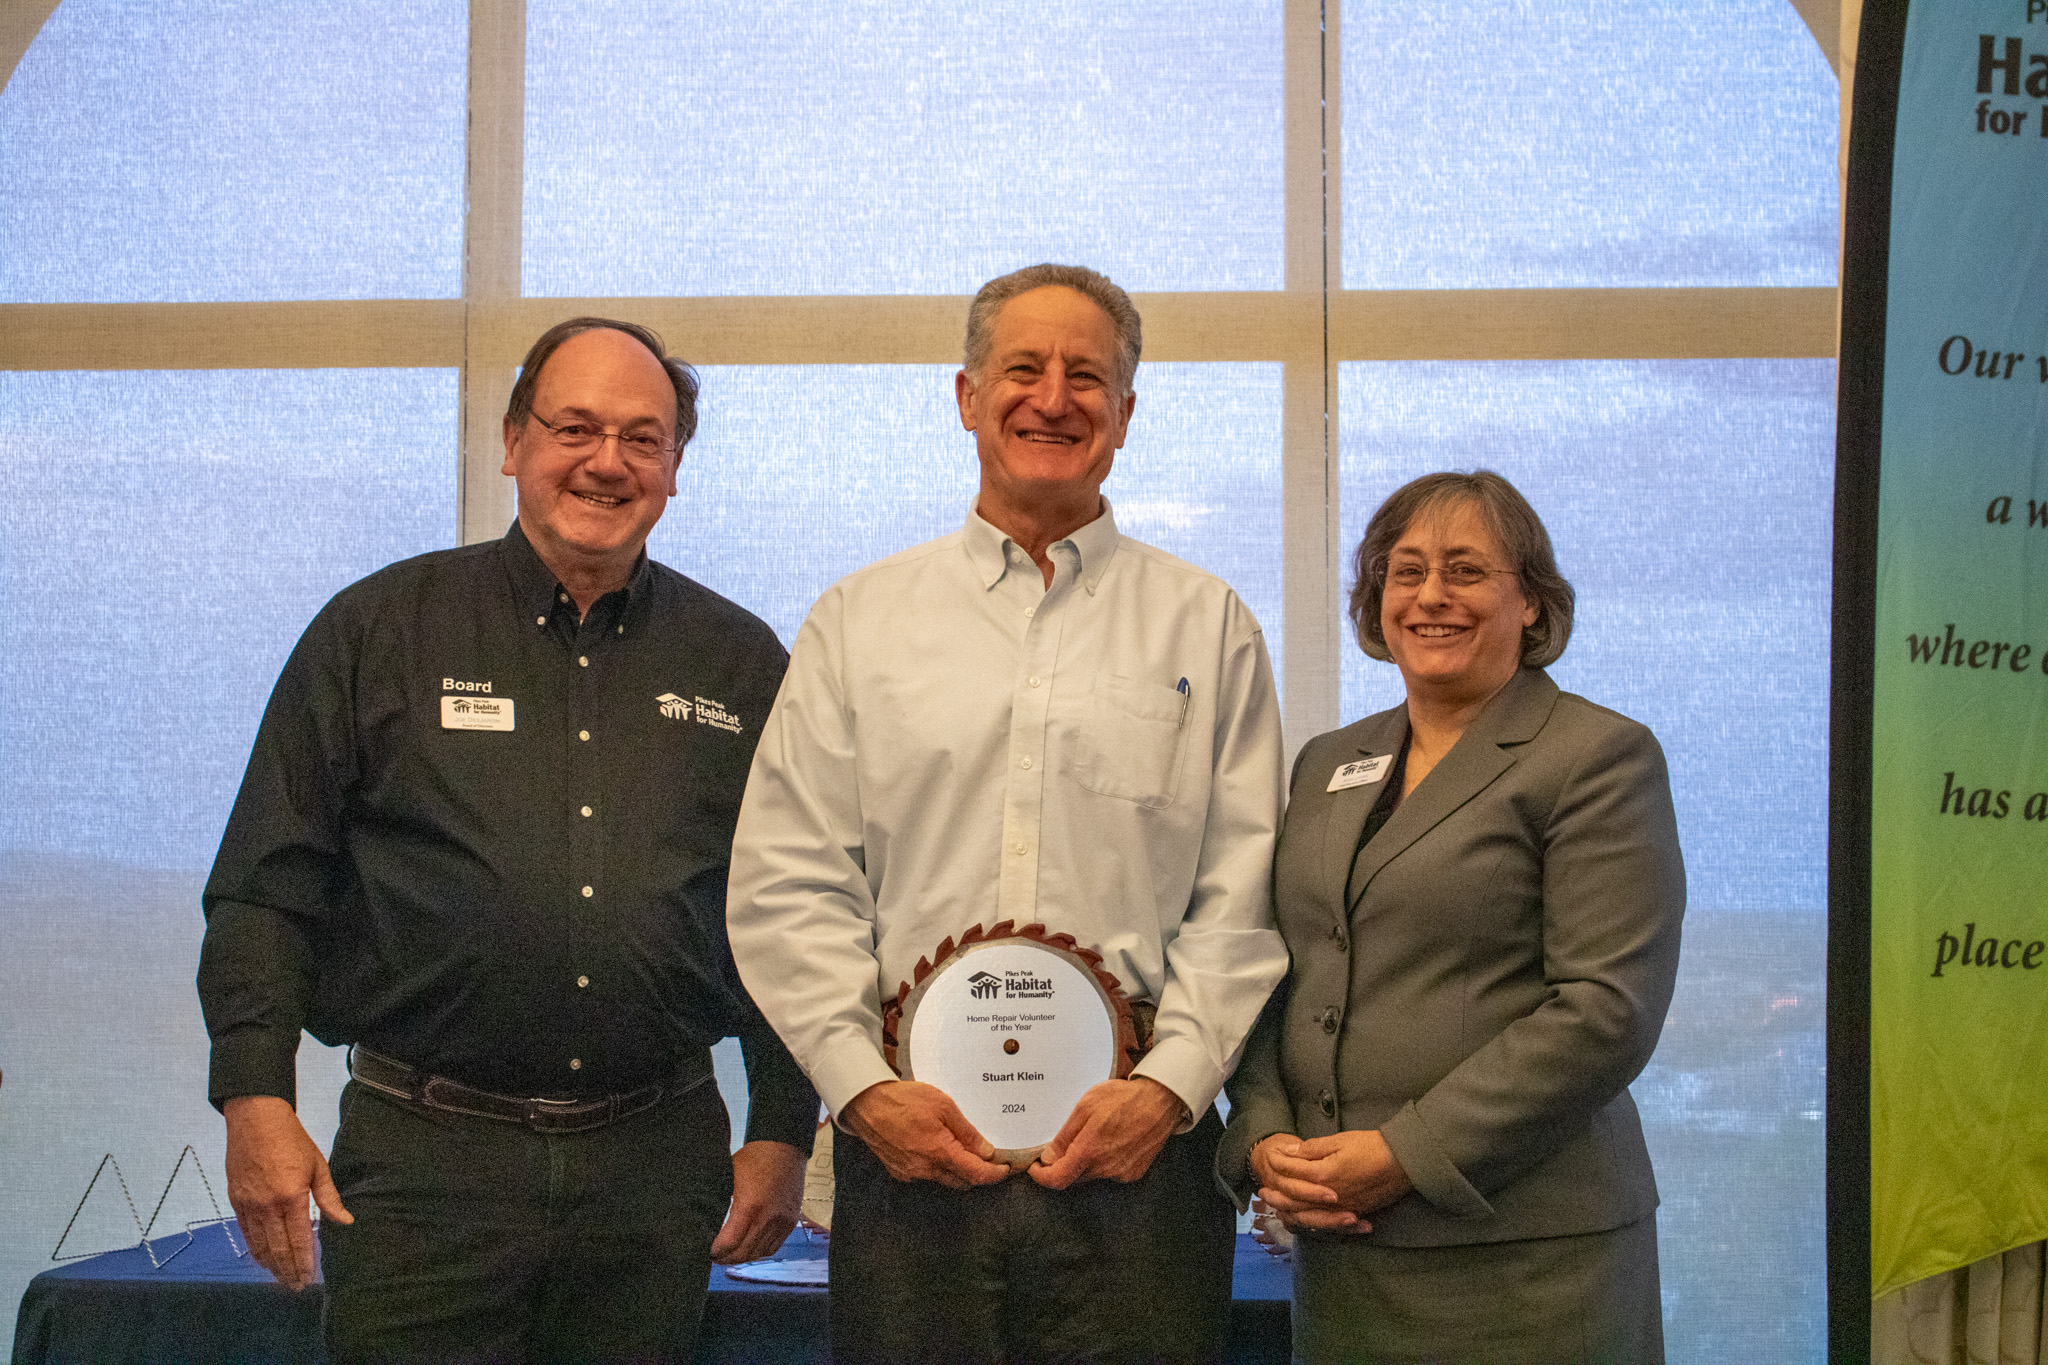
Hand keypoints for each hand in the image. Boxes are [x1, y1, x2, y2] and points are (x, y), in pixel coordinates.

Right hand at [223, 1095, 352, 1289]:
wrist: (256, 1120)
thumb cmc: (292, 1140)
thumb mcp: (318, 1165)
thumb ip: (329, 1198)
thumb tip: (345, 1221)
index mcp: (292, 1196)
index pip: (299, 1239)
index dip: (305, 1262)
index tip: (309, 1279)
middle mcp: (268, 1205)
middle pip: (278, 1248)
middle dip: (288, 1271)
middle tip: (296, 1288)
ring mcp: (249, 1205)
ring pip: (260, 1245)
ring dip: (271, 1265)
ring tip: (282, 1280)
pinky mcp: (236, 1201)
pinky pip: (246, 1233)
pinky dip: (255, 1250)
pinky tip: (263, 1260)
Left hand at [710, 1139, 805, 1263]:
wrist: (784, 1146)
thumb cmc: (755, 1157)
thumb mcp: (728, 1176)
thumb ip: (717, 1199)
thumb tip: (700, 1218)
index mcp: (750, 1206)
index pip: (729, 1243)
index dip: (716, 1252)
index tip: (708, 1252)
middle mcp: (769, 1218)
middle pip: (744, 1253)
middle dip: (726, 1258)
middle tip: (716, 1257)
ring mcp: (782, 1221)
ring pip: (759, 1253)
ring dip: (743, 1257)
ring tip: (731, 1255)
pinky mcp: (791, 1221)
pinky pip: (774, 1247)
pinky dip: (760, 1252)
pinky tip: (749, 1248)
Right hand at [839, 1081, 1012, 1188]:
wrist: (867, 1104)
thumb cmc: (903, 1100)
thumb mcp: (943, 1105)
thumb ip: (966, 1131)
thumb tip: (986, 1151)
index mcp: (939, 1152)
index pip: (975, 1174)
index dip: (994, 1175)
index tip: (1005, 1169)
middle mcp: (925, 1169)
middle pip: (962, 1181)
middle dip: (978, 1173)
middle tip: (988, 1157)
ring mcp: (910, 1173)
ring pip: (944, 1179)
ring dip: (957, 1170)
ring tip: (962, 1149)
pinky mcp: (900, 1172)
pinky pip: (927, 1175)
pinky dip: (938, 1167)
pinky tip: (937, 1149)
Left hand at [1027, 1077, 1184, 1188]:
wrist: (1161, 1101)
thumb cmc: (1124, 1098)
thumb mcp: (1086, 1107)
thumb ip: (1064, 1136)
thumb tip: (1048, 1158)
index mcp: (1090, 1151)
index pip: (1057, 1179)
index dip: (1041, 1176)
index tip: (1036, 1167)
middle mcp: (1106, 1168)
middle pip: (1073, 1177)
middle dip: (1063, 1164)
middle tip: (1064, 1143)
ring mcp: (1121, 1173)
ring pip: (1091, 1175)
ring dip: (1085, 1162)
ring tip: (1094, 1135)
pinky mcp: (1133, 1173)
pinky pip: (1109, 1173)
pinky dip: (1103, 1162)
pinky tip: (1111, 1141)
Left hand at [1257, 1129, 1410, 1232]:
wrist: (1403, 1162)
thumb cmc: (1371, 1147)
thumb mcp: (1339, 1141)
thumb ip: (1312, 1149)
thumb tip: (1289, 1152)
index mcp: (1323, 1176)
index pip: (1293, 1175)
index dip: (1278, 1168)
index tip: (1268, 1162)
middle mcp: (1329, 1197)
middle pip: (1296, 1201)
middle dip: (1277, 1197)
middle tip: (1263, 1194)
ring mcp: (1342, 1208)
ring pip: (1309, 1216)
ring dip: (1292, 1212)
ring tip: (1280, 1209)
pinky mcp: (1354, 1212)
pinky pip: (1328, 1223)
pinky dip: (1314, 1222)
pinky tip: (1307, 1219)